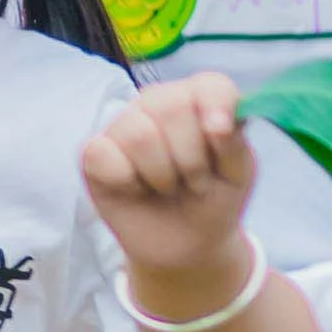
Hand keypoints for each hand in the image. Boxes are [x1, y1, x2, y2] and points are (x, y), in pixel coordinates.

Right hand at [78, 75, 267, 306]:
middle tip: (194, 182)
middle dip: (191, 159)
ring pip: (139, 134)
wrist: (188, 246)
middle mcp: (158, 104)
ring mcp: (124, 125)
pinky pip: (103, 154)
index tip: (221, 136)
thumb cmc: (214, 201)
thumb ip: (234, 144)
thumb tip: (218, 124)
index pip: (209, 85)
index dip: (217, 105)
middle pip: (172, 108)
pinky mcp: (94, 153)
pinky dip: (126, 181)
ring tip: (167, 187)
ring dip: (161, 174)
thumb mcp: (238, 175)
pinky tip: (136, 189)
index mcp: (198, 101)